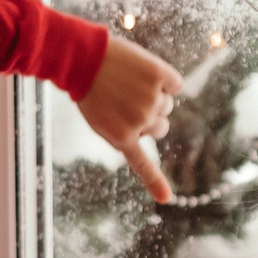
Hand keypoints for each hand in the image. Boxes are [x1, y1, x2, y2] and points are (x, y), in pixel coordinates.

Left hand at [81, 34, 183, 203]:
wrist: (81, 57)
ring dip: (156, 96)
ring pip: (168, 105)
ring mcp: (151, 99)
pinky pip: (176, 85)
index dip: (155, 183)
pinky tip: (147, 72)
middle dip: (151, 117)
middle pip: (161, 127)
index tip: (166, 199)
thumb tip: (153, 134)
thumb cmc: (90, 90)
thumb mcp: (100, 121)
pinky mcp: (160, 75)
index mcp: (122, 137)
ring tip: (130, 83)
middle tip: (128, 100)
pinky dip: (168, 80)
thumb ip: (127, 133)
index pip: (142, 164)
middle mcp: (140, 121)